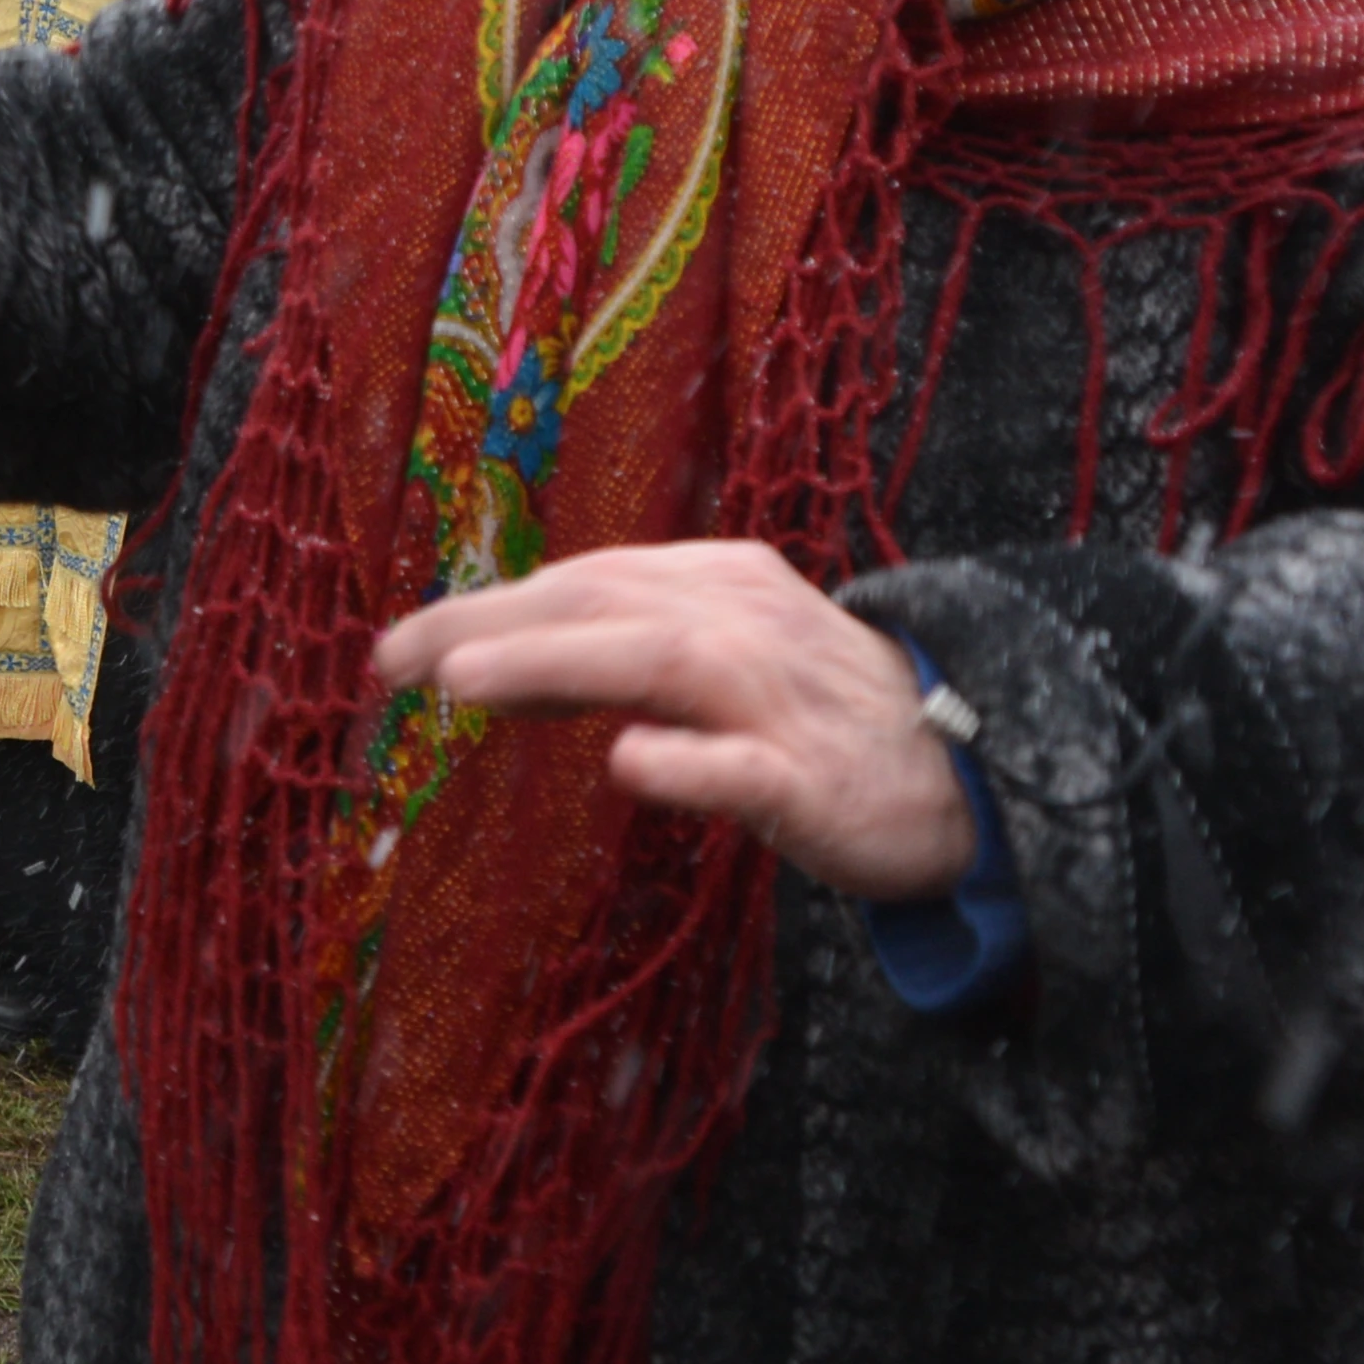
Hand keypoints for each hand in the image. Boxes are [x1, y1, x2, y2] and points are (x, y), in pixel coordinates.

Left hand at [372, 543, 981, 900]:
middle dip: (492, 624)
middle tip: (393, 658)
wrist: (970, 771)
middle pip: (605, 603)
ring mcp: (781, 702)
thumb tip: (489, 658)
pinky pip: (749, 768)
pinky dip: (689, 762)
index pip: (585, 582)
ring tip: (463, 682)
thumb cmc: (819, 712)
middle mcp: (743, 625)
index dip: (489, 607)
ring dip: (557, 664)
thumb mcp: (723, 653)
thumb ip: (619, 647)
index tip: (399, 645)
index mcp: (718, 586)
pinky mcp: (817, 781)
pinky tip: (627, 762)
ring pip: (663, 662)